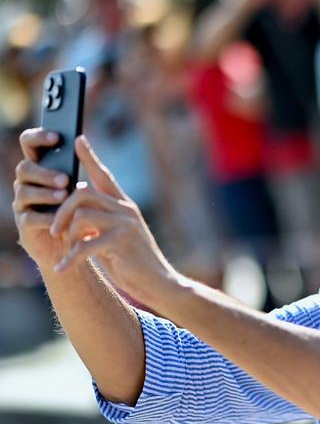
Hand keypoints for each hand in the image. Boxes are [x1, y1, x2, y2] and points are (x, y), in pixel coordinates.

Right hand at [12, 129, 72, 269]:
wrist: (78, 244)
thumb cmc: (81, 210)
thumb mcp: (85, 188)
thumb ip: (82, 166)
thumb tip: (81, 139)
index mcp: (42, 168)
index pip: (30, 144)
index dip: (38, 137)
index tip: (57, 136)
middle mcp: (28, 183)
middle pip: (24, 168)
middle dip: (44, 172)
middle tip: (65, 179)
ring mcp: (23, 203)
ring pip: (24, 191)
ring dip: (45, 193)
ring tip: (64, 196)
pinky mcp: (25, 224)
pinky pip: (29, 217)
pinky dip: (45, 217)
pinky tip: (59, 219)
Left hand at [47, 136, 181, 306]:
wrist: (160, 284)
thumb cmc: (135, 263)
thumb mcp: (116, 238)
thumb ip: (99, 223)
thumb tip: (75, 216)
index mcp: (125, 206)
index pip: (104, 175)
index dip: (90, 157)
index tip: (77, 139)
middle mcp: (126, 210)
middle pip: (83, 192)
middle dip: (61, 209)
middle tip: (55, 230)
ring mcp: (125, 225)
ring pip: (81, 216)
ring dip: (67, 235)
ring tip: (65, 253)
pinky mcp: (121, 243)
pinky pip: (85, 244)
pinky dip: (70, 258)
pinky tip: (63, 269)